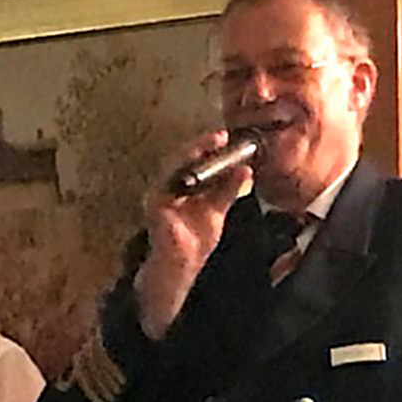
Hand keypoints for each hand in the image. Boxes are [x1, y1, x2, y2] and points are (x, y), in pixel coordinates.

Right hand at [134, 131, 249, 338]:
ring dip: (191, 154)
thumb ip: (230, 189)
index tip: (225, 136)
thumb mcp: (218, 209)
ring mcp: (159, 194)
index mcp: (186, 184)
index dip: (209, 146)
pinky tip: (195, 170)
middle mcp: (170, 185)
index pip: (197, 159)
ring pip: (174, 166)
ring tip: (208, 145)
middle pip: (184, 158)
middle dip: (201, 146)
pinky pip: (168, 186)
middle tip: (219, 136)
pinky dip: (181, 176)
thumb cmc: (195, 238)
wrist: (183, 265)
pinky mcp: (154, 205)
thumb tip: (246, 170)